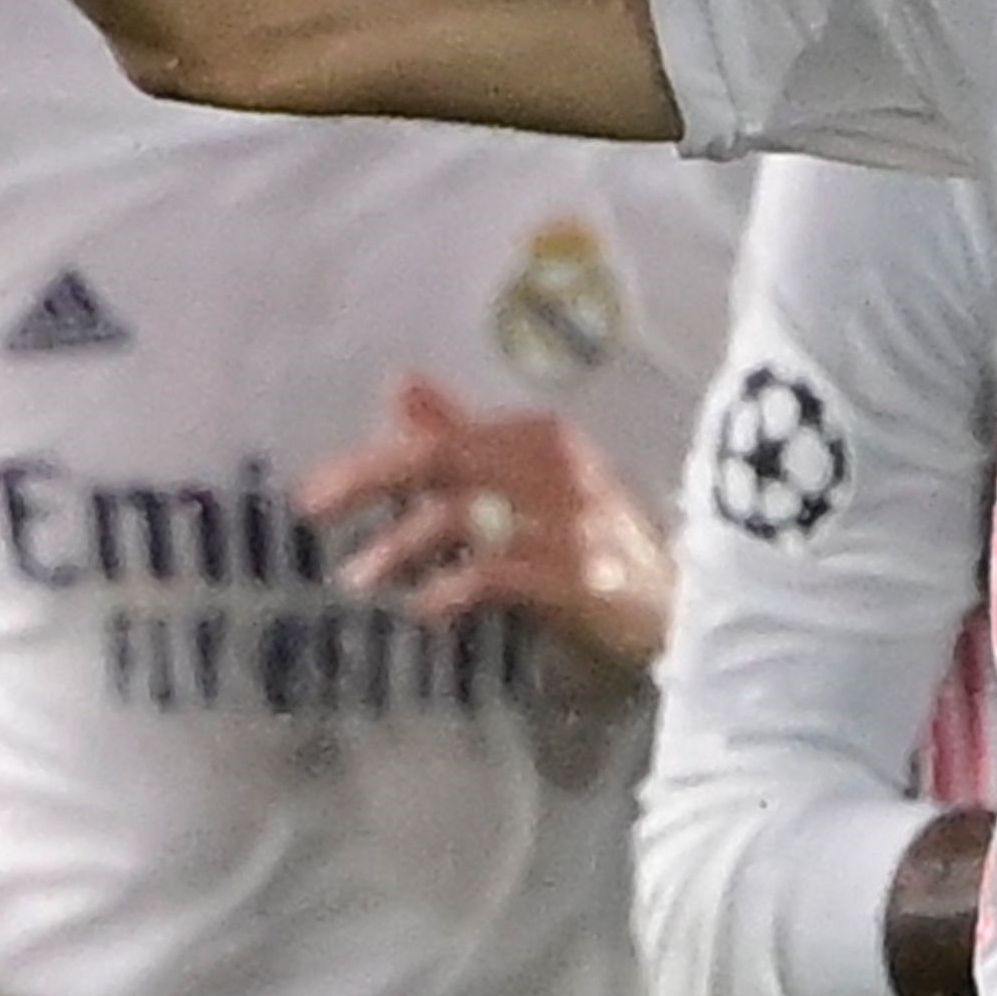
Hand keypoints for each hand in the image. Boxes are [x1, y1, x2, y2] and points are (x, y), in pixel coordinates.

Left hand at [298, 375, 676, 676]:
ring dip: (401, 546)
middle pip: (444, 458)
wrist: (681, 611)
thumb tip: (399, 384)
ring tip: (359, 577)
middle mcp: (557, 466)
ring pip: (466, 514)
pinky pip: (500, 572)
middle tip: (315, 510)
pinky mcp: (584, 574)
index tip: (315, 490)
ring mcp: (573, 520)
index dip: (372, 460)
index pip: (441, 436)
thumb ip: (462, 434)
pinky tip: (424, 607)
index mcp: (541, 438)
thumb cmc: (594, 542)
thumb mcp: (529, 481)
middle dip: (371, 479)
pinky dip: (453, 587)